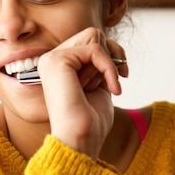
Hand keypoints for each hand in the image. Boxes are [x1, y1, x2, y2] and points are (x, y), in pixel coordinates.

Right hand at [38, 28, 127, 160]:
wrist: (81, 140)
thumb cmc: (91, 121)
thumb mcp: (99, 84)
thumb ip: (100, 64)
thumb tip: (112, 45)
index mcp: (59, 66)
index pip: (89, 41)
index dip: (112, 54)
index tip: (123, 75)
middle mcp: (51, 60)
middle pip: (92, 34)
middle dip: (112, 55)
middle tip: (115, 80)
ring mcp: (52, 59)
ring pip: (93, 37)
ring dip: (107, 63)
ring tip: (105, 86)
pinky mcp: (57, 60)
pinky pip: (94, 49)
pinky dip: (109, 68)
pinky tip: (112, 88)